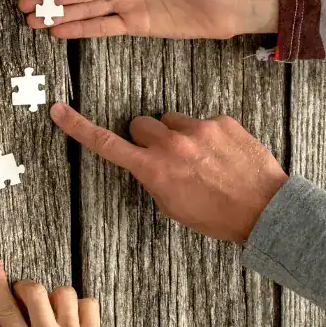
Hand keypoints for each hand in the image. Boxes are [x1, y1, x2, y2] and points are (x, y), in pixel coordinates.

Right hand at [50, 102, 288, 241]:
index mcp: (154, 169)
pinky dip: (209, 136)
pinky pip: (204, 121)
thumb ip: (155, 179)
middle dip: (148, 137)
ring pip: (172, 121)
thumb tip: (152, 163)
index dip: (79, 127)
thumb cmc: (218, 216)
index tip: (60, 111)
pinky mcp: (221, 121)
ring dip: (180, 136)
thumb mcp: (174, 207)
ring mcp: (198, 129)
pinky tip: (224, 156)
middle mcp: (172, 144)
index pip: (107, 144)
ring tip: (203, 159)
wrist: (265, 209)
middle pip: (140, 124)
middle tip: (167, 157)